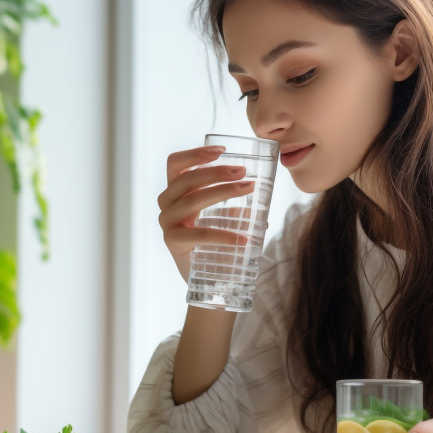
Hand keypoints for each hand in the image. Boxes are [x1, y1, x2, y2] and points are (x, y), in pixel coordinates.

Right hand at [157, 145, 255, 283]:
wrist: (208, 281)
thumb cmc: (217, 243)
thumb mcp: (224, 216)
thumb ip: (235, 200)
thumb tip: (265, 187)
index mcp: (175, 193)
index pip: (176, 164)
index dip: (196, 154)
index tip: (223, 151)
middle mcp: (167, 205)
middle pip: (187, 179)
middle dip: (217, 171)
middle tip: (244, 172)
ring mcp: (167, 224)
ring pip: (193, 199)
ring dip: (224, 191)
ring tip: (249, 189)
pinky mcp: (173, 243)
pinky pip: (199, 234)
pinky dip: (224, 235)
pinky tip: (245, 239)